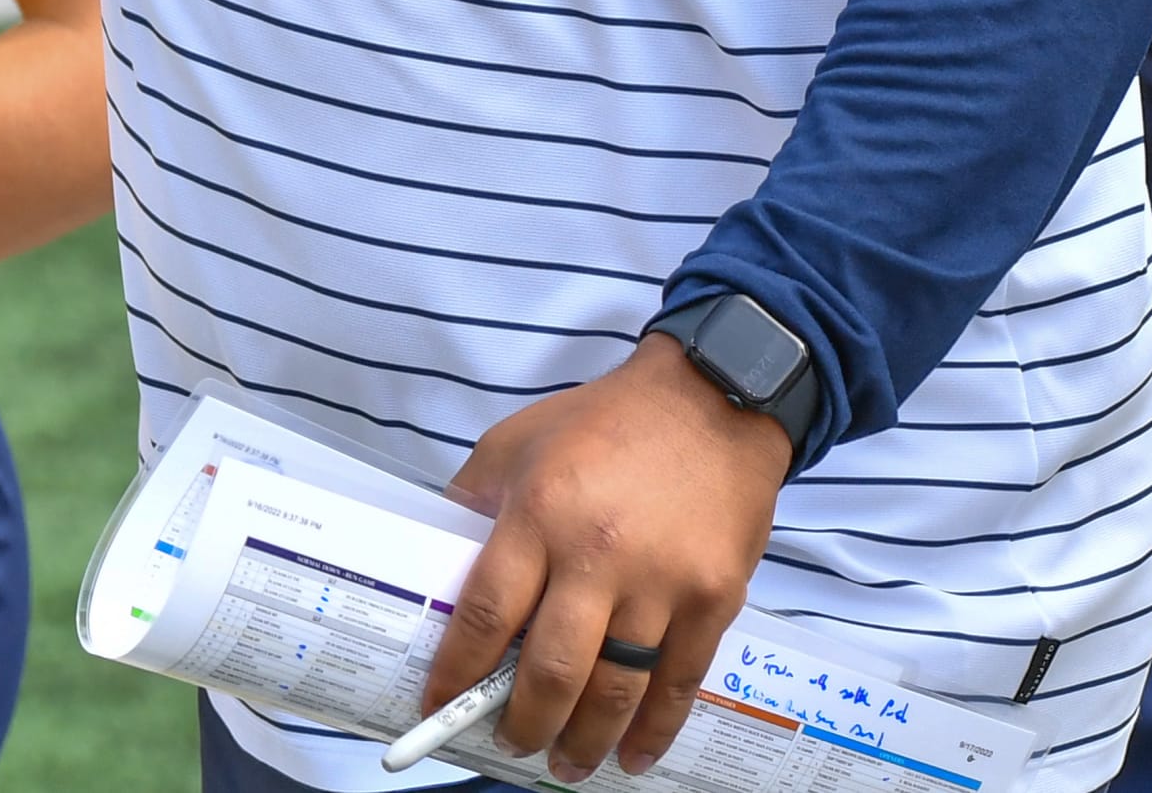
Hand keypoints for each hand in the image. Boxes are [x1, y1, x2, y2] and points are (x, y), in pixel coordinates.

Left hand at [425, 335, 789, 780]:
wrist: (714, 396)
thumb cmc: (608, 419)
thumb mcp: (520, 438)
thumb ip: (476, 496)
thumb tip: (441, 556)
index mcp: (542, 509)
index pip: (489, 613)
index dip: (458, 672)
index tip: (438, 705)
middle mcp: (598, 553)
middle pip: (552, 670)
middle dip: (523, 723)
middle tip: (510, 742)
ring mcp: (662, 581)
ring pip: (615, 691)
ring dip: (584, 742)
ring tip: (565, 765)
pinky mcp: (713, 597)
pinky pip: (678, 684)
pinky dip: (654, 731)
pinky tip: (633, 756)